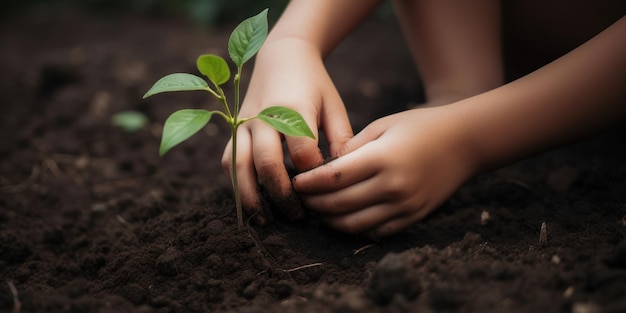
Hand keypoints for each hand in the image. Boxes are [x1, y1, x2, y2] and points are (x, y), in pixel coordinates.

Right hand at [221, 38, 352, 223]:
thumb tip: (344, 173)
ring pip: (240, 166)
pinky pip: (228, 160)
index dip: (314, 176)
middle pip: (268, 164)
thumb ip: (342, 138)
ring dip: (252, 196)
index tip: (325, 190)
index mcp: (293, 109)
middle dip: (283, 195)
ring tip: (267, 219)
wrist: (282, 57)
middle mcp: (264, 117)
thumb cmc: (314, 85)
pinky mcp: (234, 128)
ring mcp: (244, 123)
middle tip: (299, 216)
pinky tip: (252, 201)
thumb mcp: (333, 105)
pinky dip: (236, 183)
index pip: (303, 154)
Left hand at [293, 106, 475, 236]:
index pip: (333, 178)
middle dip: (314, 203)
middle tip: (301, 198)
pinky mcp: (412, 217)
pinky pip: (376, 232)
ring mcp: (404, 206)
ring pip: (354, 224)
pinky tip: (344, 219)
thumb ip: (352, 147)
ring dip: (330, 220)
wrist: (465, 142)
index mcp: (382, 158)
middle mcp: (392, 186)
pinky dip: (355, 228)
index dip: (309, 183)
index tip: (295, 181)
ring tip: (319, 211)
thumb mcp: (383, 125)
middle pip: (339, 204)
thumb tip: (325, 167)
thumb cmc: (420, 126)